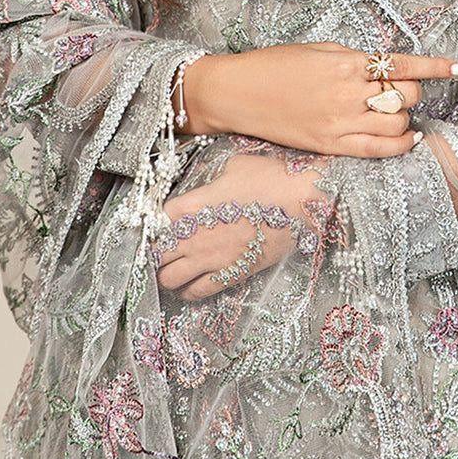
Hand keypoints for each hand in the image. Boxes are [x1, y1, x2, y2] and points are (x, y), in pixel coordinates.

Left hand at [152, 146, 334, 301]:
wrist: (302, 201)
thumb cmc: (270, 178)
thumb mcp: (234, 166)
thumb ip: (212, 181)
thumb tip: (209, 186)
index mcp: (193, 205)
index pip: (156, 220)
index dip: (155, 223)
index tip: (160, 223)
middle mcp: (195, 235)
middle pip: (157, 253)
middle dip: (156, 252)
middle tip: (163, 249)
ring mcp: (212, 258)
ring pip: (169, 278)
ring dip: (167, 274)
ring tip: (173, 269)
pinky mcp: (231, 274)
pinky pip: (197, 292)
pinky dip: (188, 291)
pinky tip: (189, 286)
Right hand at [183, 40, 457, 156]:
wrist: (238, 93)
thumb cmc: (274, 65)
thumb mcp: (318, 51)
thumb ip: (354, 60)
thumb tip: (385, 67)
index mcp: (345, 63)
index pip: (402, 65)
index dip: (435, 67)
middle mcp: (347, 93)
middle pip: (404, 96)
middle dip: (411, 93)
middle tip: (400, 91)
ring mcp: (340, 122)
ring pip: (396, 124)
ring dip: (403, 117)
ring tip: (394, 113)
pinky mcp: (330, 145)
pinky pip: (378, 150)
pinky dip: (400, 144)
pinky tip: (408, 138)